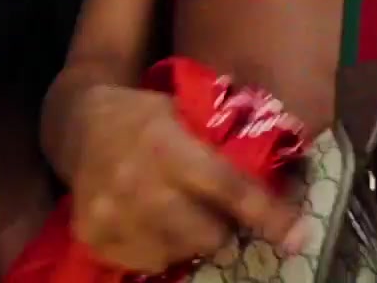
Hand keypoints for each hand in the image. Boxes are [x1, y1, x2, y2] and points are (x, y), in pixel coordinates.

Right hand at [66, 85, 299, 273]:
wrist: (78, 125)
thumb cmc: (144, 117)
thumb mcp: (183, 112)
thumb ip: (221, 147)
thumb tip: (281, 179)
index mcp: (166, 144)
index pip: (228, 187)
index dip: (267, 214)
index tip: (298, 237)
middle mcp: (138, 183)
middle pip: (209, 234)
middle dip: (223, 227)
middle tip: (217, 211)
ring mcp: (112, 215)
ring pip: (181, 253)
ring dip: (192, 239)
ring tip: (181, 213)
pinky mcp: (94, 238)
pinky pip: (149, 263)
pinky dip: (162, 248)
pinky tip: (153, 223)